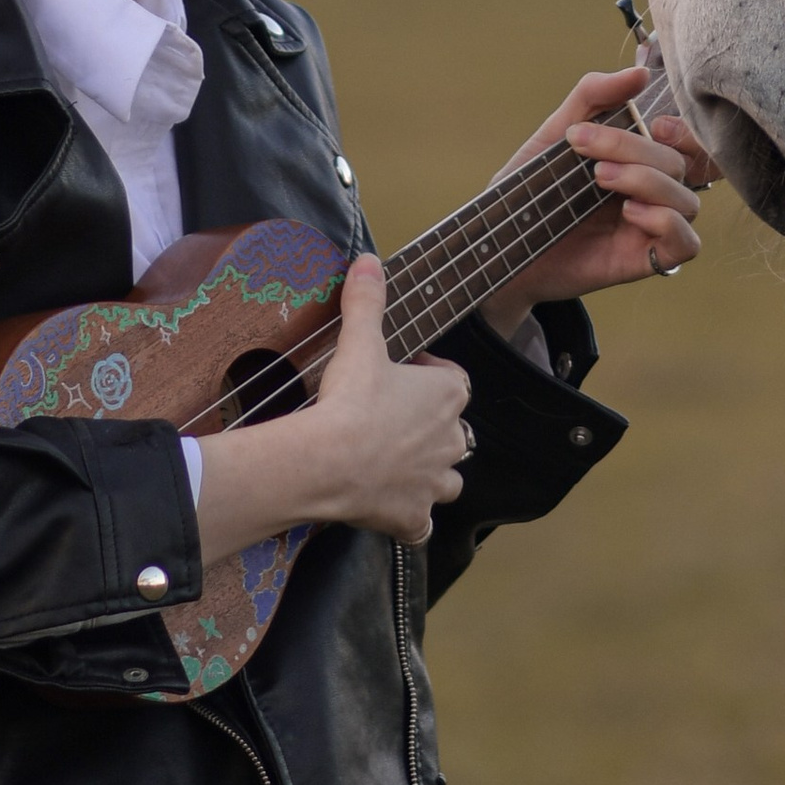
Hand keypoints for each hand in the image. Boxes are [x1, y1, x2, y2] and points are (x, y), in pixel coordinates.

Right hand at [192, 257, 469, 556]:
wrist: (329, 462)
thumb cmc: (351, 400)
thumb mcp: (360, 341)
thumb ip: (367, 300)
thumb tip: (369, 260)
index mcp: (447, 396)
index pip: (454, 381)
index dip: (429, 375)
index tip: (399, 373)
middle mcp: (451, 441)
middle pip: (455, 432)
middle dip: (430, 427)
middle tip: (390, 419)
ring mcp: (433, 484)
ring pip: (448, 480)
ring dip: (431, 474)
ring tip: (398, 464)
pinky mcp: (412, 520)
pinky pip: (421, 524)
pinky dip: (411, 519)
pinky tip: (390, 510)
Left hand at [475, 67, 716, 342]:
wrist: (500, 242)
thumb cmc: (529, 190)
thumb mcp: (555, 134)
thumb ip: (592, 97)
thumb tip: (639, 73)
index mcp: (637, 161)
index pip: (685, 142)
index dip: (683, 131)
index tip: (650, 123)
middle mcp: (649, 193)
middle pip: (678, 165)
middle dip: (635, 151)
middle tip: (588, 154)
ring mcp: (648, 227)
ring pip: (688, 202)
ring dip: (650, 183)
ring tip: (600, 179)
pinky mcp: (642, 259)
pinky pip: (687, 243)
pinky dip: (668, 223)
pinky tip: (630, 212)